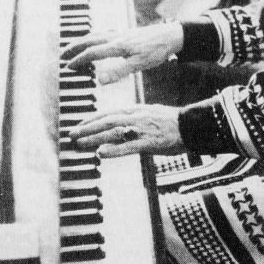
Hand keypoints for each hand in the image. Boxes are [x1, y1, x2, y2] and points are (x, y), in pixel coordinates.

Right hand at [61, 22, 183, 82]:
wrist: (172, 35)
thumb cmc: (158, 50)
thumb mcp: (140, 64)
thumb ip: (119, 72)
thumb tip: (99, 79)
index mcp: (118, 46)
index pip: (92, 52)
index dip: (79, 60)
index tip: (68, 67)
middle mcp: (116, 37)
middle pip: (90, 40)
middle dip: (74, 47)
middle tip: (62, 54)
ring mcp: (121, 33)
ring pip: (96, 35)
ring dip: (83, 41)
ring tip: (74, 47)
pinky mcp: (127, 33)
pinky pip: (105, 34)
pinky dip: (95, 37)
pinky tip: (96, 41)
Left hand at [68, 104, 183, 157]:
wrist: (193, 125)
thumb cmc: (173, 123)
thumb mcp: (152, 114)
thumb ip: (136, 118)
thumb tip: (123, 124)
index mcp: (136, 110)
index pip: (109, 113)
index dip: (92, 119)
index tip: (79, 125)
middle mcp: (136, 117)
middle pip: (106, 121)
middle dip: (87, 128)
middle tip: (71, 134)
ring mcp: (142, 129)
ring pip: (113, 132)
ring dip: (94, 138)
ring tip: (79, 144)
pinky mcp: (149, 142)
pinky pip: (128, 146)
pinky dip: (113, 150)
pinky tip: (101, 154)